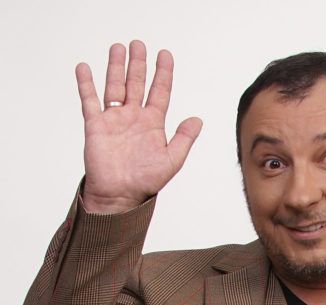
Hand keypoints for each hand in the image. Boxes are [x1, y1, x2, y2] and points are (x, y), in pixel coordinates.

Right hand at [75, 39, 201, 212]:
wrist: (119, 196)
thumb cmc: (145, 182)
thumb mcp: (171, 161)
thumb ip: (184, 139)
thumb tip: (197, 119)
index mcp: (153, 124)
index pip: (160, 92)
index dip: (163, 73)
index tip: (165, 54)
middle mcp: (133, 118)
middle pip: (137, 83)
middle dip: (138, 64)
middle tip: (139, 44)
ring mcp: (114, 119)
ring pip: (115, 86)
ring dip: (116, 67)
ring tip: (118, 47)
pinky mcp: (96, 125)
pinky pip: (90, 100)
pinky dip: (86, 84)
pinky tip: (85, 68)